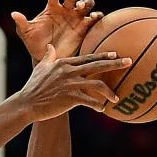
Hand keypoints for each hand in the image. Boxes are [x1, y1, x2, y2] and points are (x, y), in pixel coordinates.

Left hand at [12, 0, 104, 62]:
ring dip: (86, 3)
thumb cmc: (35, 44)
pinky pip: (93, 19)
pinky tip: (93, 17)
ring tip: (82, 8)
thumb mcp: (26, 34)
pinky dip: (96, 16)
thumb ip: (21, 24)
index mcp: (52, 8)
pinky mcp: (84, 28)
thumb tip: (13, 14)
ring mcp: (76, 18)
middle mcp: (65, 10)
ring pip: (86, 4)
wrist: (46, 59)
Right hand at [17, 44, 131, 120]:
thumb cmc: (33, 87)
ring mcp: (71, 84)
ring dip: (109, 91)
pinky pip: (89, 101)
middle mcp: (70, 71)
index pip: (89, 57)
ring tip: (117, 98)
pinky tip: (102, 110)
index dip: (103, 55)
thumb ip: (48, 56)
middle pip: (98, 65)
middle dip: (115, 63)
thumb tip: (51, 46)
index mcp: (65, 63)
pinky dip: (97, 105)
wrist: (27, 104)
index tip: (115, 53)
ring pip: (97, 84)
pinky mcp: (70, 98)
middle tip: (129, 62)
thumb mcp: (40, 67)